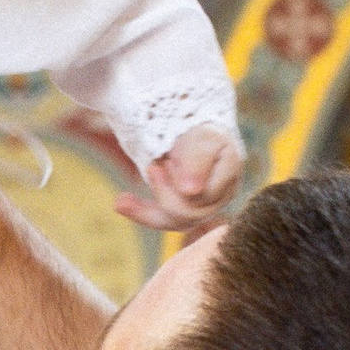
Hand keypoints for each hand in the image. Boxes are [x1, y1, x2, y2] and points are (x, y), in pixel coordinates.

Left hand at [119, 123, 244, 231]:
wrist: (190, 127)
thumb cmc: (198, 128)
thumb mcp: (199, 137)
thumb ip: (196, 161)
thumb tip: (190, 192)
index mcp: (230, 173)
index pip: (202, 196)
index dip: (177, 184)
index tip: (161, 162)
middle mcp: (222, 195)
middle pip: (190, 214)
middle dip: (164, 194)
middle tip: (153, 167)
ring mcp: (205, 207)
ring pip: (175, 222)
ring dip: (146, 210)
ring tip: (122, 200)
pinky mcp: (187, 211)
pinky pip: (164, 221)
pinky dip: (140, 213)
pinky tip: (119, 204)